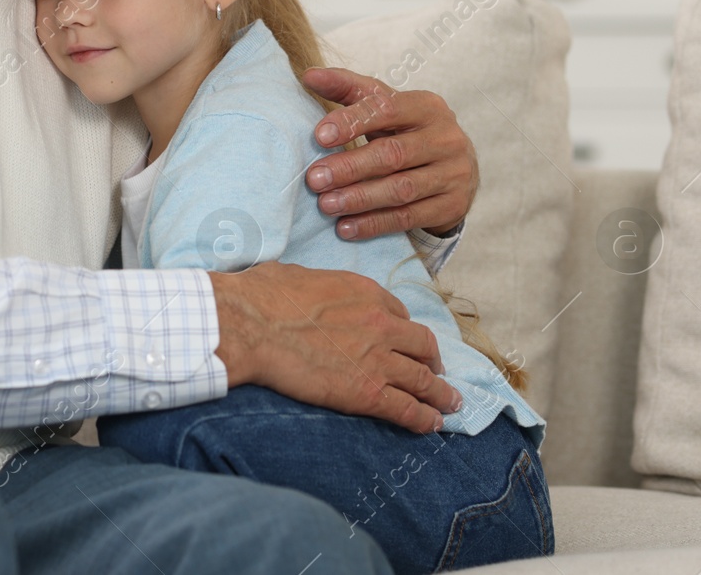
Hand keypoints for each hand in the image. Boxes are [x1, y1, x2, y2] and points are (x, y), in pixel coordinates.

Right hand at [208, 263, 460, 432]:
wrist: (251, 325)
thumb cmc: (263, 296)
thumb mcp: (297, 275)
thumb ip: (316, 286)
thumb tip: (302, 290)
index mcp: (365, 292)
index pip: (399, 314)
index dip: (403, 330)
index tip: (403, 342)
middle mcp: (381, 324)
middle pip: (423, 345)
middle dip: (432, 360)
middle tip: (435, 372)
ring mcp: (378, 360)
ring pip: (424, 379)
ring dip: (440, 394)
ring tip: (449, 404)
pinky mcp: (367, 392)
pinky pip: (407, 409)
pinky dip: (425, 418)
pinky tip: (432, 425)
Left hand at [299, 67, 478, 239]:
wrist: (456, 169)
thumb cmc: (408, 131)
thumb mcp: (386, 107)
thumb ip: (349, 90)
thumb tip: (308, 75)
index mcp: (428, 107)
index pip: (388, 109)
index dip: (353, 121)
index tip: (319, 135)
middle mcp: (446, 138)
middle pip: (393, 154)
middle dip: (350, 167)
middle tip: (314, 178)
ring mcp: (454, 174)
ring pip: (401, 189)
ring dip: (359, 198)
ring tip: (325, 204)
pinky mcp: (453, 206)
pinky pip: (409, 218)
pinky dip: (374, 224)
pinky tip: (346, 228)